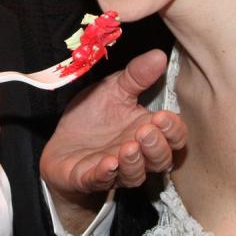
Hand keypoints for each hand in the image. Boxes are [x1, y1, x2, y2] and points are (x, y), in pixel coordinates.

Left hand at [40, 49, 186, 232]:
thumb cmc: (94, 117)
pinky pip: (101, 180)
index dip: (173, 130)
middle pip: (160, 160)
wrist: (62, 144)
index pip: (173, 137)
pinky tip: (107, 163)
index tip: (162, 117)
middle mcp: (137, 155)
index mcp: (146, 131)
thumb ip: (136, 76)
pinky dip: (106, 174)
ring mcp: (114, 170)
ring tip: (128, 147)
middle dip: (156, 147)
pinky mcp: (88, 177)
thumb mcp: (114, 89)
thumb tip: (159, 55)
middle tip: (145, 130)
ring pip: (135, 175)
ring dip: (134, 162)